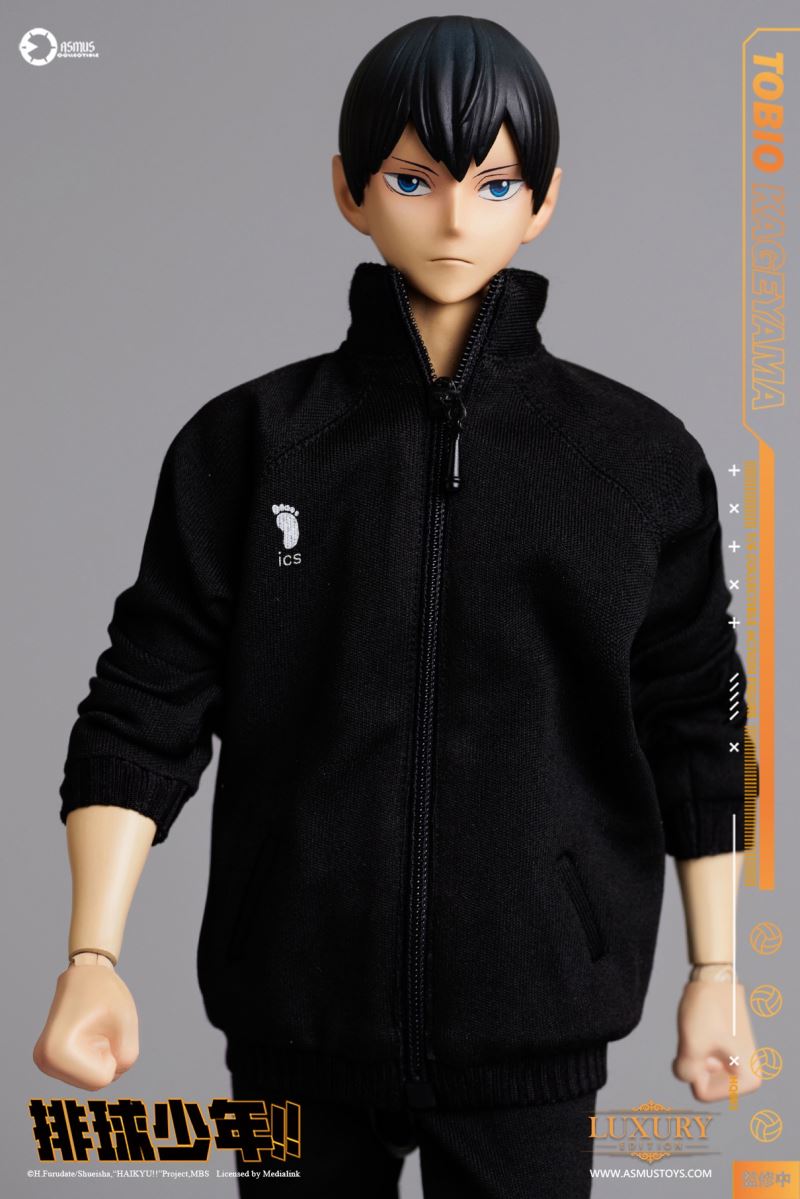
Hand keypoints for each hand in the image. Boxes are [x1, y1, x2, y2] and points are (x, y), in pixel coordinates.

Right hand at [33, 962, 138, 1089]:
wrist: (84, 974)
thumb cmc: (105, 994)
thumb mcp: (127, 1024)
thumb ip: (126, 1058)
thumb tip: (113, 1072)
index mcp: (57, 1053)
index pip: (103, 1079)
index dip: (114, 1054)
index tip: (105, 1028)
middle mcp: (45, 1062)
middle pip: (95, 1082)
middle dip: (107, 1057)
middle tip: (99, 1027)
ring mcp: (45, 1063)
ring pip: (90, 1078)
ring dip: (100, 1057)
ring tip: (92, 1028)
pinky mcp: (50, 1061)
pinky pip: (85, 1072)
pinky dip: (93, 1057)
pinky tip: (86, 1034)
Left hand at [672, 980, 761, 1101]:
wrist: (714, 977)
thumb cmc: (706, 1011)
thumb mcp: (690, 1046)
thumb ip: (685, 1073)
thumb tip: (687, 1075)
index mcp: (749, 1080)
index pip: (701, 1092)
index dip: (694, 1067)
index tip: (703, 1043)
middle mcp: (748, 1074)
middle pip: (702, 1082)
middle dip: (694, 1059)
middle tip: (701, 1034)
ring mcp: (738, 1061)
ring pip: (700, 1068)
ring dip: (694, 1051)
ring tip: (702, 1028)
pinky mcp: (730, 1048)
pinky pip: (703, 1056)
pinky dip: (697, 1043)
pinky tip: (702, 1025)